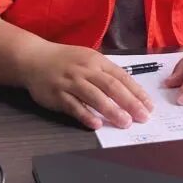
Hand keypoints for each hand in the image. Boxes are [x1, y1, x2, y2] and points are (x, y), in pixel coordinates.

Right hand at [21, 42, 153, 129]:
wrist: (34, 58)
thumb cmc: (65, 61)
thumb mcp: (88, 59)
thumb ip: (106, 73)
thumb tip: (130, 91)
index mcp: (96, 61)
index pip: (121, 76)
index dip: (136, 92)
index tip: (149, 105)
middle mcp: (85, 70)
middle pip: (111, 86)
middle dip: (129, 102)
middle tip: (142, 117)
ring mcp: (70, 82)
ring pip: (94, 96)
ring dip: (111, 110)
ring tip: (125, 122)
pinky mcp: (57, 95)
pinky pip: (73, 106)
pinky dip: (85, 115)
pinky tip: (96, 124)